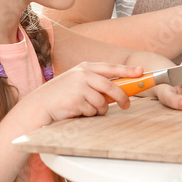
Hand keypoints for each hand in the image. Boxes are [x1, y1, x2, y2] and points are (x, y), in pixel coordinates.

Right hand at [25, 62, 143, 122]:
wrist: (40, 104)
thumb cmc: (61, 94)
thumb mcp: (77, 80)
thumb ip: (95, 81)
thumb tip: (119, 89)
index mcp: (85, 67)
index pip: (111, 67)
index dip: (128, 70)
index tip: (141, 72)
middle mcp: (83, 75)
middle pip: (111, 86)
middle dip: (122, 97)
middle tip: (126, 105)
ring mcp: (79, 87)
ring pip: (102, 102)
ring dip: (100, 110)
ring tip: (88, 109)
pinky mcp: (76, 101)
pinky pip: (92, 112)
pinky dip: (89, 115)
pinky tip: (78, 111)